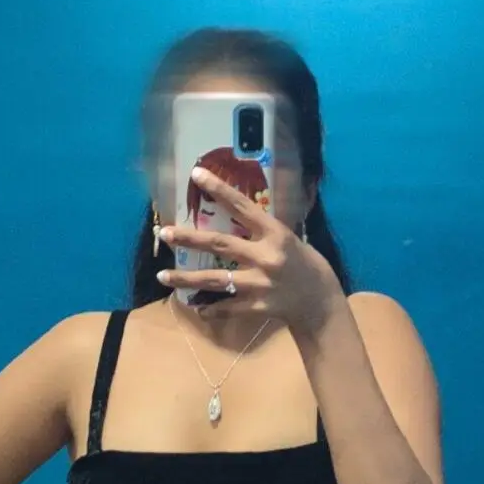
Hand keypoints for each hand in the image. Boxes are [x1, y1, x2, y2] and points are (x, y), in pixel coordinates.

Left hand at [156, 166, 343, 333]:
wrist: (320, 302)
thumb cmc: (305, 264)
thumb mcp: (288, 238)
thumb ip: (261, 230)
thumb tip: (233, 213)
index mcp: (274, 233)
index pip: (242, 206)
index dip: (219, 189)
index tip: (196, 175)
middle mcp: (265, 257)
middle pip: (220, 244)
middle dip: (190, 238)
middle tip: (165, 233)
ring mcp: (260, 284)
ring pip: (216, 280)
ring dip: (187, 279)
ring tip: (163, 276)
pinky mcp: (257, 307)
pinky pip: (227, 308)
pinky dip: (210, 308)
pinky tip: (196, 306)